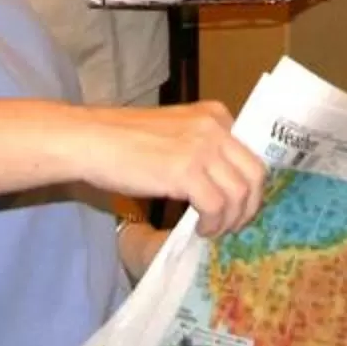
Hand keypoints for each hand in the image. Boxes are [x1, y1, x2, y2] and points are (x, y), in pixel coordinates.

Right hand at [82, 102, 264, 237]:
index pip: (251, 154)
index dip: (250, 186)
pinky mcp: (186, 172)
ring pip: (240, 194)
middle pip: (255, 174)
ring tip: (211, 230)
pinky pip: (216, 207)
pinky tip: (198, 229)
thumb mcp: (176, 132)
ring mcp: (203, 148)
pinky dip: (212, 224)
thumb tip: (221, 182)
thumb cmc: (124, 139)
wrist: (91, 140)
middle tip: (233, 225)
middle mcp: (215, 127)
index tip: (238, 206)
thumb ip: (201, 147)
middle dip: (249, 206)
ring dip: (230, 220)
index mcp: (216, 115)